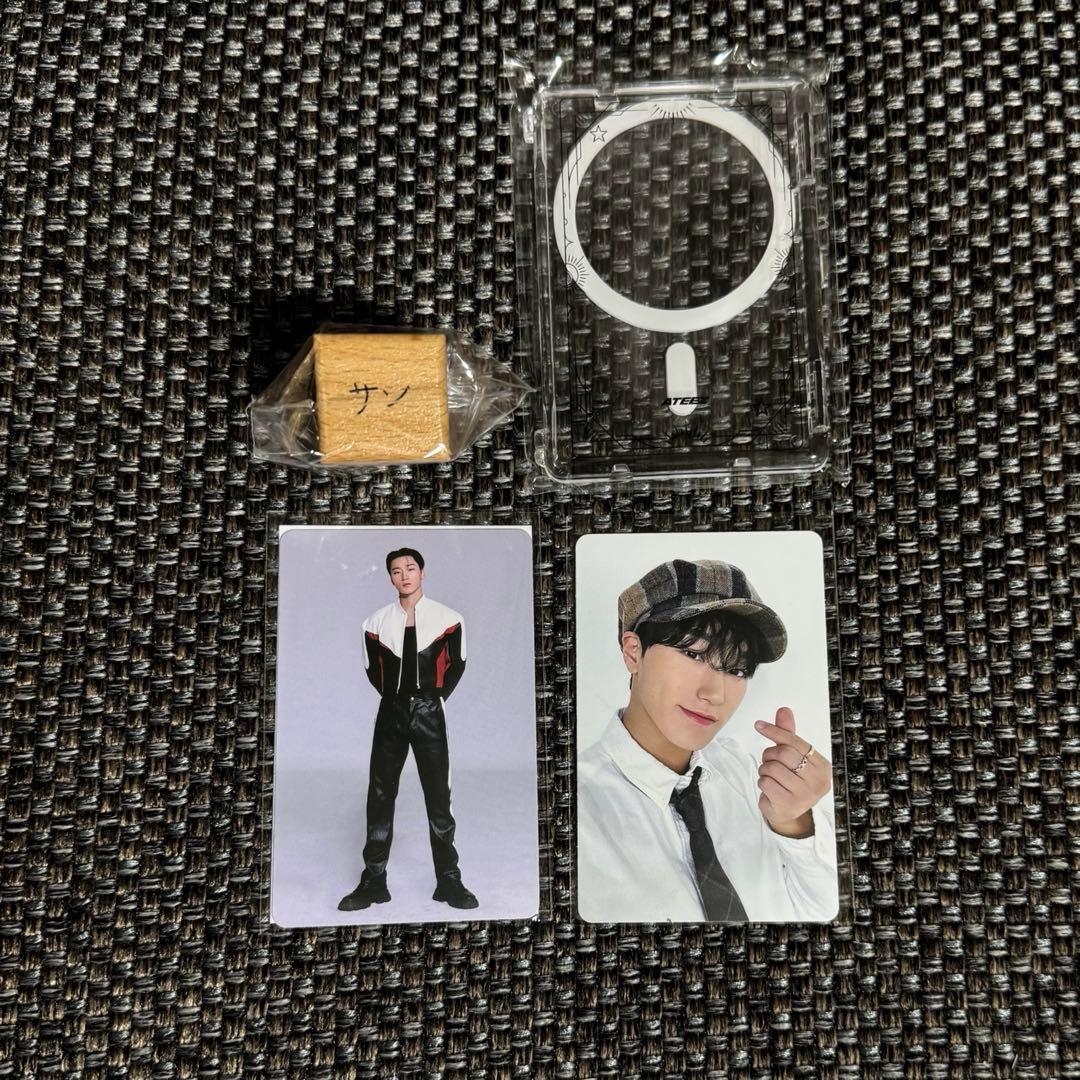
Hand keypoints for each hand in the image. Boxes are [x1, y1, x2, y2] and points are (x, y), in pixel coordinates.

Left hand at [755, 707, 832, 838]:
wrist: (788, 812)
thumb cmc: (791, 780)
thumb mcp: (792, 757)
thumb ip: (788, 734)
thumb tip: (784, 710)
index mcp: (822, 766)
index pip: (796, 742)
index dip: (775, 732)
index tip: (759, 725)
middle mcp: (818, 781)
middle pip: (784, 754)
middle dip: (769, 754)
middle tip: (768, 761)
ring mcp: (805, 795)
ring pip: (772, 768)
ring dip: (764, 770)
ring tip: (771, 777)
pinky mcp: (788, 805)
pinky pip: (765, 782)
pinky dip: (762, 782)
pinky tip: (770, 788)